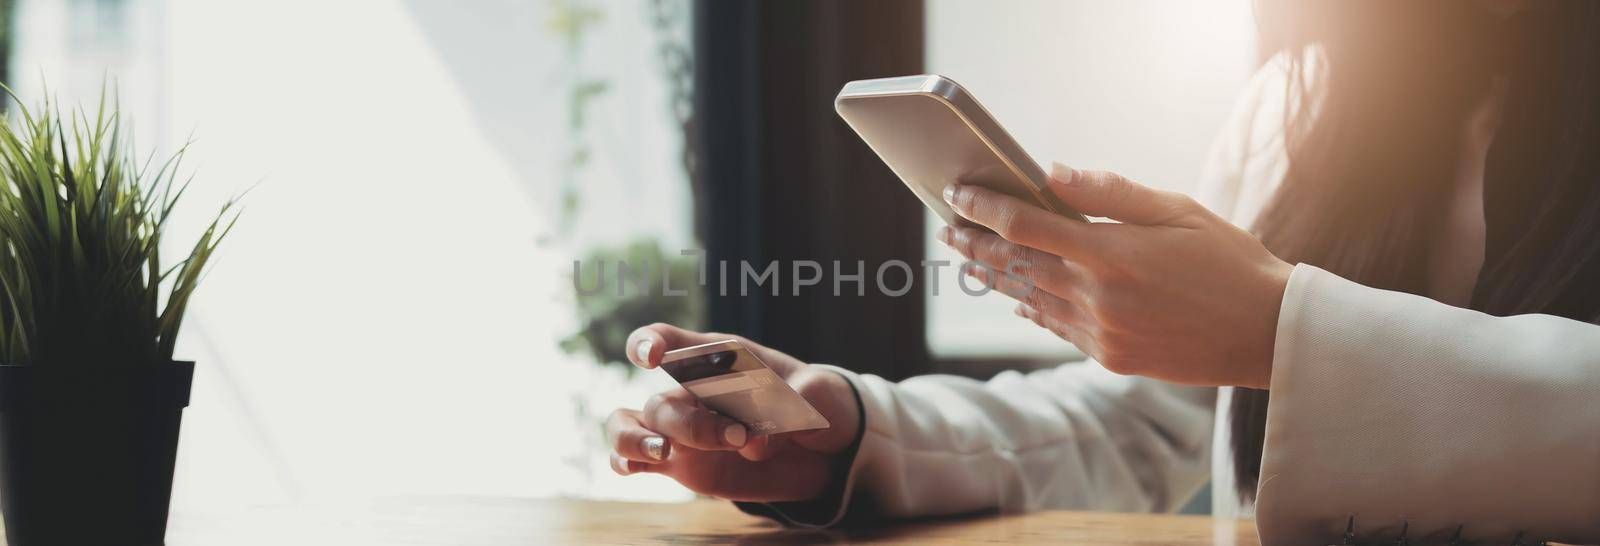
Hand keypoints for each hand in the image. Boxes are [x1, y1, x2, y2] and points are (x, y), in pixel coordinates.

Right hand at [604, 323, 860, 501]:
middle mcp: (694, 390)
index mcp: (724, 358)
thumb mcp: (823, 393)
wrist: (826, 446)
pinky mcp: (682, 461)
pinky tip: (638, 469)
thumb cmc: (820, 403)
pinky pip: (634, 458)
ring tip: (664, 454)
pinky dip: (627, 462)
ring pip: (633, 425)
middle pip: (666, 402)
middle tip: (741, 437)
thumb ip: (795, 403)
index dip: (653, 342)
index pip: (677, 341)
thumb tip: (755, 435)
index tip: (651, 357)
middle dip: (697, 426)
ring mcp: (683, 427)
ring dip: (638, 439)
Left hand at [939, 163, 1292, 388]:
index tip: (957, 194)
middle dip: (976, 243)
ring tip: (968, 259)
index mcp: (1111, 252)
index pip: (1024, 224)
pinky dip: (1032, 307)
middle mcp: (1098, 296)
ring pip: (1029, 299)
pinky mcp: (1111, 357)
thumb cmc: (1227, 260)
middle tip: (947, 228)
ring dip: (994, 277)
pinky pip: (1056, 327)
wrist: (1268, 332)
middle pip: (1015, 265)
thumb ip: (1108, 192)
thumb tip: (1049, 173)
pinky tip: (1017, 297)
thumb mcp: (1176, 209)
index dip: (983, 208)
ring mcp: (1102, 332)